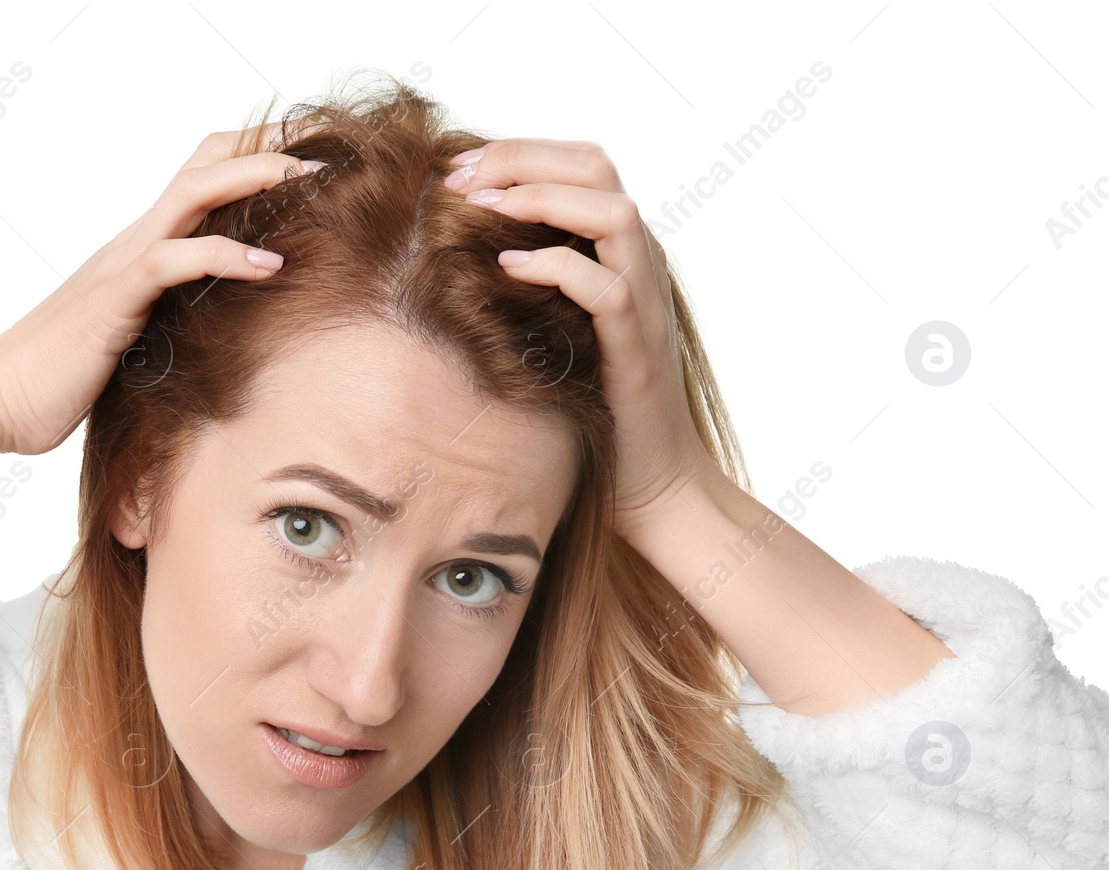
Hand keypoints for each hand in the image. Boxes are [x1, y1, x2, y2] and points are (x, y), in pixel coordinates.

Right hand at [0, 123, 322, 456]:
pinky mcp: (116, 298)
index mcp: (139, 247)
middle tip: (323, 142)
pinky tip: (270, 264)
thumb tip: (214, 331)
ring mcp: (122, 263)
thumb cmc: (62, 379)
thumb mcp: (132, 338)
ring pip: (193, 193)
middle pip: (203, 163)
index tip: (306, 152)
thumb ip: (169, 318)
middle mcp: (133, 241)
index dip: (251, 155)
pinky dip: (226, 255)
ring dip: (253, 177)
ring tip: (307, 176)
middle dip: (265, 145)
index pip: (199, 176)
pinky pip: (177, 261)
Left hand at [441, 138, 722, 541]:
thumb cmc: (593, 403)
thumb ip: (532, 282)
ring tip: (482, 208)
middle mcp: (640, 263)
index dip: (520, 152)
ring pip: (614, 213)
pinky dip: (556, 268)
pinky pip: (608, 289)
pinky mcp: (638, 349)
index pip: (581, 164)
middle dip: (522, 159)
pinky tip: (507, 269)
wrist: (651, 478)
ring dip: (542, 198)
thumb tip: (462, 250)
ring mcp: (645, 302)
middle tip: (459, 178)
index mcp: (620, 250)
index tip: (456, 168)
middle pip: (597, 167)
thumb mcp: (556, 325)